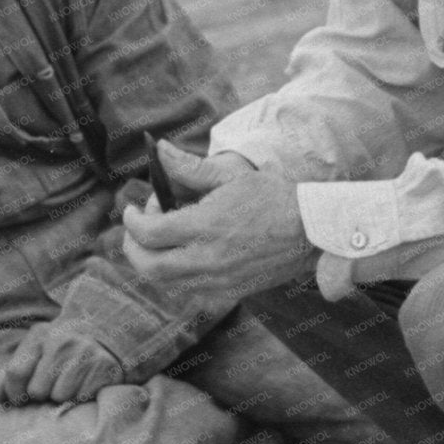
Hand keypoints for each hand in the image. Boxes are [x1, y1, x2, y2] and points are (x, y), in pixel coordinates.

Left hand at [0, 324, 124, 405]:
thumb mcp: (34, 353)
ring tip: (70, 384)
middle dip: (42, 395)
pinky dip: (81, 398)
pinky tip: (85, 385)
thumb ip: (10, 374)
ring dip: (62, 397)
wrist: (105, 337)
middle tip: (52, 385)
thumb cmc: (60, 350)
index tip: (20, 398)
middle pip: (36, 390)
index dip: (14, 393)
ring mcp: (84, 354)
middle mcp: (62, 342)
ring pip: (59, 397)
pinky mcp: (103, 368)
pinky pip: (81, 399)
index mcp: (40, 336)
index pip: (15, 373)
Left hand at [122, 142, 317, 312]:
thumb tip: (160, 151)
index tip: (132, 210)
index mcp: (206, 226)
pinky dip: (176, 277)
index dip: (132, 221)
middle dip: (133, 248)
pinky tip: (184, 257)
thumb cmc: (274, 197)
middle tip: (137, 230)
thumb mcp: (232, 176)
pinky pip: (189, 292)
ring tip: (161, 241)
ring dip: (153, 263)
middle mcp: (208, 258)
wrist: (312, 231)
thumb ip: (191, 167)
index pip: (149, 233)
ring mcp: (219, 280)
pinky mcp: (231, 292)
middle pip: (149, 267)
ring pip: (166, 284)